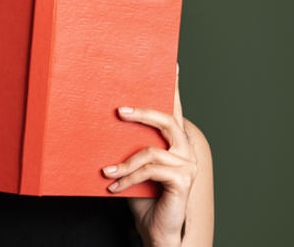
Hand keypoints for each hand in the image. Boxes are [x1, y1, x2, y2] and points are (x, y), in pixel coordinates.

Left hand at [101, 64, 197, 246]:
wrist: (155, 230)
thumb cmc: (142, 196)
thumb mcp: (132, 165)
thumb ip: (128, 145)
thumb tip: (105, 121)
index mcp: (175, 141)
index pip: (175, 109)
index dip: (175, 87)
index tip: (174, 63)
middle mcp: (186, 149)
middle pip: (167, 120)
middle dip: (142, 113)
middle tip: (119, 111)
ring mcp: (187, 164)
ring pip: (151, 151)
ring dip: (124, 163)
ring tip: (106, 172)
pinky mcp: (183, 180)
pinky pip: (150, 170)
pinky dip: (128, 178)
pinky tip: (114, 187)